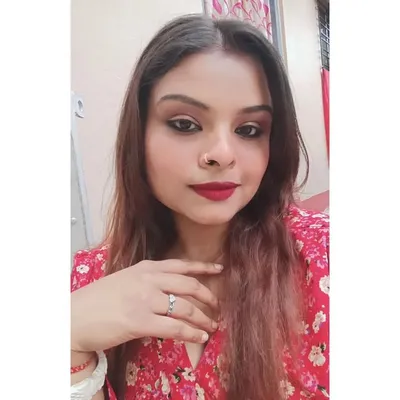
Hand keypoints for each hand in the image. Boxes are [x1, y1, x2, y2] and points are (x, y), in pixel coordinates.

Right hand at [71, 259, 222, 352]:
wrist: (74, 316)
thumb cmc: (99, 299)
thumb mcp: (126, 280)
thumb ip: (148, 281)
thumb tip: (170, 291)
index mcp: (146, 268)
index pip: (181, 264)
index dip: (203, 267)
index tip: (220, 269)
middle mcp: (148, 279)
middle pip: (189, 285)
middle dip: (208, 296)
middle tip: (218, 306)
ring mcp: (144, 299)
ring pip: (185, 307)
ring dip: (203, 318)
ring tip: (212, 326)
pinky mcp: (139, 321)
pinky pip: (174, 327)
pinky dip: (191, 332)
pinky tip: (200, 336)